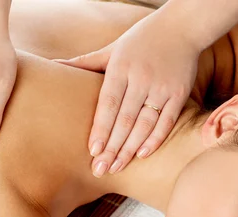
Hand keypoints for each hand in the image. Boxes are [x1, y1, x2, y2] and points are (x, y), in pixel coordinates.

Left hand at [56, 9, 201, 176]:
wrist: (182, 27)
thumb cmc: (141, 39)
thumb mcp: (112, 48)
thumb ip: (86, 62)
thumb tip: (54, 64)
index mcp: (121, 67)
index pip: (108, 104)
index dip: (101, 129)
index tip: (93, 151)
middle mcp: (141, 78)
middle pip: (124, 120)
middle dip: (112, 147)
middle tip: (100, 169)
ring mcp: (162, 87)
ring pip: (144, 124)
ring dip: (130, 148)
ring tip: (117, 166)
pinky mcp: (179, 93)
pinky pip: (166, 121)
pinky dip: (155, 139)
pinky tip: (142, 154)